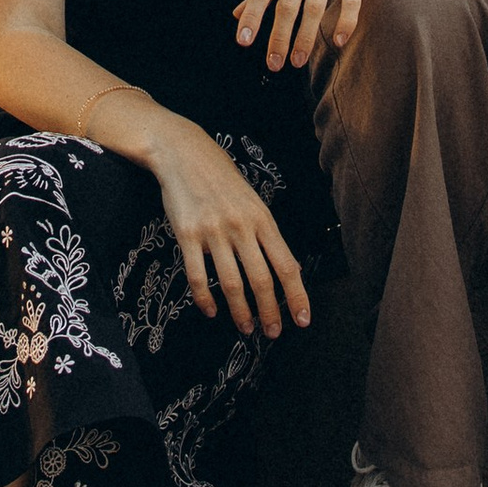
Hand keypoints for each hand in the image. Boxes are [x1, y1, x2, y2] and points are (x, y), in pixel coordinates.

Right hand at [146, 119, 310, 336]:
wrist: (184, 153)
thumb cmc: (222, 180)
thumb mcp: (253, 203)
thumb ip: (268, 236)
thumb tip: (288, 270)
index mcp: (262, 218)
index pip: (286, 265)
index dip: (297, 296)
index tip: (302, 320)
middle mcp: (241, 226)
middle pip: (261, 280)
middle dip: (271, 312)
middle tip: (273, 333)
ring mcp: (213, 231)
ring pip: (232, 283)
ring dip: (241, 312)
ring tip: (246, 328)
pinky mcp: (187, 234)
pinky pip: (198, 276)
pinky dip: (206, 299)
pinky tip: (211, 311)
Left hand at [234, 0, 383, 72]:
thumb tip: (237, 14)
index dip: (252, 15)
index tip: (244, 42)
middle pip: (288, 2)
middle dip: (280, 36)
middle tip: (275, 64)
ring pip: (316, 2)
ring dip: (307, 35)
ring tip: (299, 60)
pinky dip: (345, 20)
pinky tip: (337, 40)